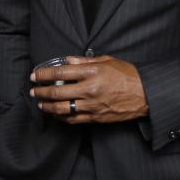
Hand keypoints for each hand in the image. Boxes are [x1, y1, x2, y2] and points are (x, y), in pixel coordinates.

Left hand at [29, 55, 148, 123]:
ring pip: (62, 108)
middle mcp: (90, 89)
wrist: (146, 94)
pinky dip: (61, 117)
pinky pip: (73, 119)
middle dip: (41, 91)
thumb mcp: (106, 61)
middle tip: (33, 90)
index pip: (60, 72)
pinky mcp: (95, 117)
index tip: (35, 74)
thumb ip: (84, 61)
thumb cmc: (128, 75)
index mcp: (92, 72)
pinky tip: (55, 113)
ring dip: (47, 106)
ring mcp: (92, 105)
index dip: (44, 74)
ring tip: (40, 103)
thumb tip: (66, 60)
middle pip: (57, 92)